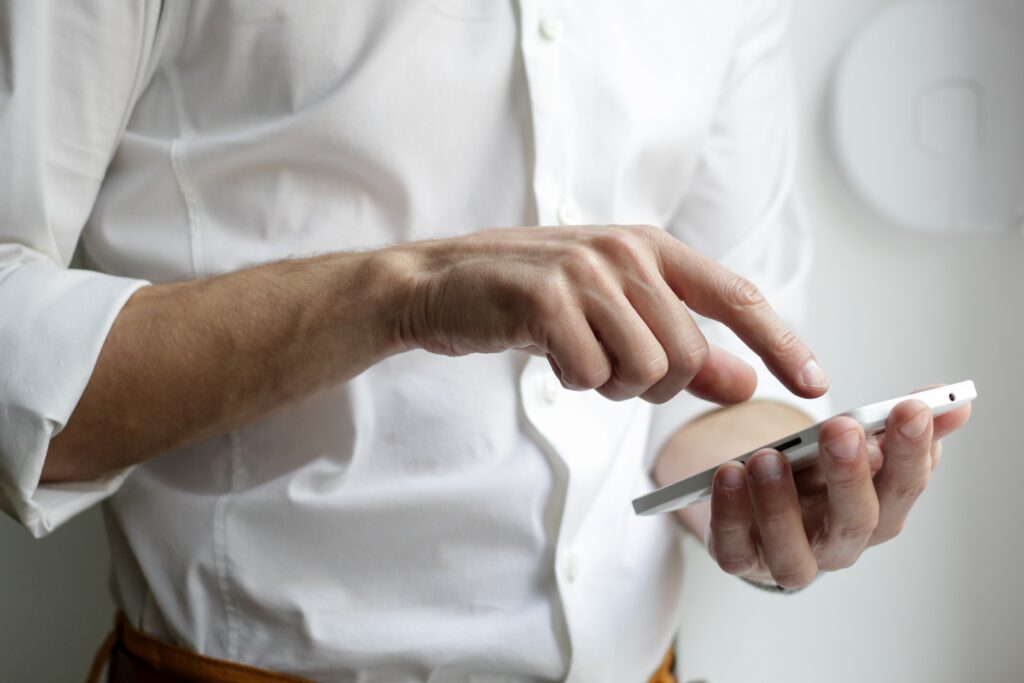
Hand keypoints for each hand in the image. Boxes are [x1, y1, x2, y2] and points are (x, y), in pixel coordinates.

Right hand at [391, 225, 827, 404]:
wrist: (441, 284)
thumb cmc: (532, 299)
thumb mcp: (614, 314)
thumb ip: (683, 346)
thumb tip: (745, 383)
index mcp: (651, 247)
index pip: (737, 297)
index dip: (781, 342)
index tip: (814, 384)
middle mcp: (626, 251)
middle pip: (687, 355)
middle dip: (654, 384)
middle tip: (608, 367)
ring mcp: (585, 271)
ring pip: (645, 370)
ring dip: (610, 385)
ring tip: (576, 356)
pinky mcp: (545, 298)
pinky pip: (591, 374)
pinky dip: (573, 382)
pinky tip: (547, 353)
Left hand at [704, 392, 971, 588]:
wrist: (762, 507)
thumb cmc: (816, 477)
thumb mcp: (855, 446)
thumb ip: (896, 425)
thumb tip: (953, 403)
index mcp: (877, 512)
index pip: (904, 487)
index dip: (912, 451)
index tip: (911, 408)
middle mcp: (838, 544)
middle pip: (855, 522)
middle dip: (850, 475)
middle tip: (841, 429)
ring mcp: (788, 558)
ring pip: (793, 552)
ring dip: (780, 504)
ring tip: (768, 457)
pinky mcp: (741, 559)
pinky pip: (734, 550)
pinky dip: (729, 515)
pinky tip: (727, 475)